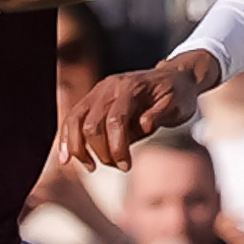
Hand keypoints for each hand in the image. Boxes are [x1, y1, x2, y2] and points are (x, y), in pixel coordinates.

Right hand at [66, 51, 218, 169]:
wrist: (174, 76)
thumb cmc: (178, 95)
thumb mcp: (178, 105)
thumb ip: (160, 114)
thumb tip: (144, 125)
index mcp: (130, 88)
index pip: (116, 121)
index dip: (117, 147)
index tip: (126, 166)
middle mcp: (109, 87)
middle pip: (92, 124)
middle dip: (101, 151)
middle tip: (118, 166)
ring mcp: (97, 91)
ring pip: (74, 120)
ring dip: (78, 148)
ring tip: (90, 167)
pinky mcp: (92, 99)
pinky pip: (73, 118)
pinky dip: (67, 138)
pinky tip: (65, 158)